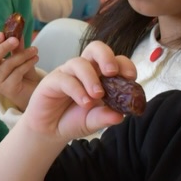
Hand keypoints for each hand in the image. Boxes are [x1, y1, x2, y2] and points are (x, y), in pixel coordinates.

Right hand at [0, 32, 41, 109]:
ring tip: (34, 50)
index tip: (2, 33)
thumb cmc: (23, 75)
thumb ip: (17, 47)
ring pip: (7, 65)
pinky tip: (35, 58)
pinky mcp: (8, 89)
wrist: (31, 94)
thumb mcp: (20, 58)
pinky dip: (27, 64)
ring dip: (22, 55)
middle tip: (15, 40)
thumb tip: (18, 32)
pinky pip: (17, 73)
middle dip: (3, 47)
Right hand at [18, 41, 134, 141]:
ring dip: (91, 78)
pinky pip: (65, 79)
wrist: (50, 131)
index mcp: (99, 75)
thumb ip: (105, 117)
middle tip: (112, 72)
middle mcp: (84, 70)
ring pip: (80, 62)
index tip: (131, 78)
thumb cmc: (73, 121)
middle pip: (96, 48)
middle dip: (106, 57)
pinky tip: (84, 103)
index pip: (115, 61)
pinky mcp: (52, 81)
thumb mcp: (94, 122)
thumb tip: (120, 116)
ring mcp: (68, 73)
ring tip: (97, 96)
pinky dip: (77, 90)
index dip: (124, 65)